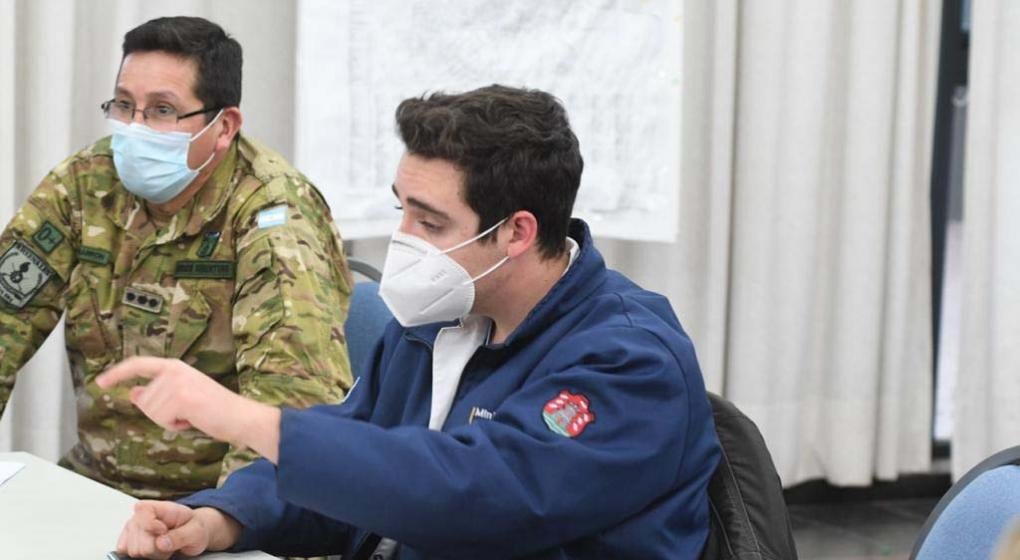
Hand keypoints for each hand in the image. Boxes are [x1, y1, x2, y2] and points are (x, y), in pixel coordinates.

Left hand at [96, 357, 282, 461]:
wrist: (239, 416)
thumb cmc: (215, 409)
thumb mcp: (182, 397)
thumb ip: (157, 393)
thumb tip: (133, 392)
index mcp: (175, 367)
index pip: (138, 365)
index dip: (117, 373)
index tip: (100, 381)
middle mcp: (174, 371)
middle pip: (144, 400)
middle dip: (160, 414)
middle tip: (186, 413)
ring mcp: (177, 383)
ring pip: (151, 412)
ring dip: (169, 421)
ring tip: (191, 415)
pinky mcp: (181, 397)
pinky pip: (161, 419)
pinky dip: (175, 426)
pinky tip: (192, 420)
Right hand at [116, 501, 212, 558]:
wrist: (191, 533)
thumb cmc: (193, 528)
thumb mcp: (196, 531)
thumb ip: (181, 536)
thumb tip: (161, 543)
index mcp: (159, 506)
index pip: (142, 510)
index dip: (151, 524)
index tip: (164, 529)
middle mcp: (141, 515)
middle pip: (140, 541)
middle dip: (156, 547)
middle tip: (170, 542)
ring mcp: (133, 528)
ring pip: (135, 550)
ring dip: (152, 553)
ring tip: (164, 545)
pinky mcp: (127, 541)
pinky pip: (128, 554)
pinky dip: (144, 556)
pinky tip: (155, 549)